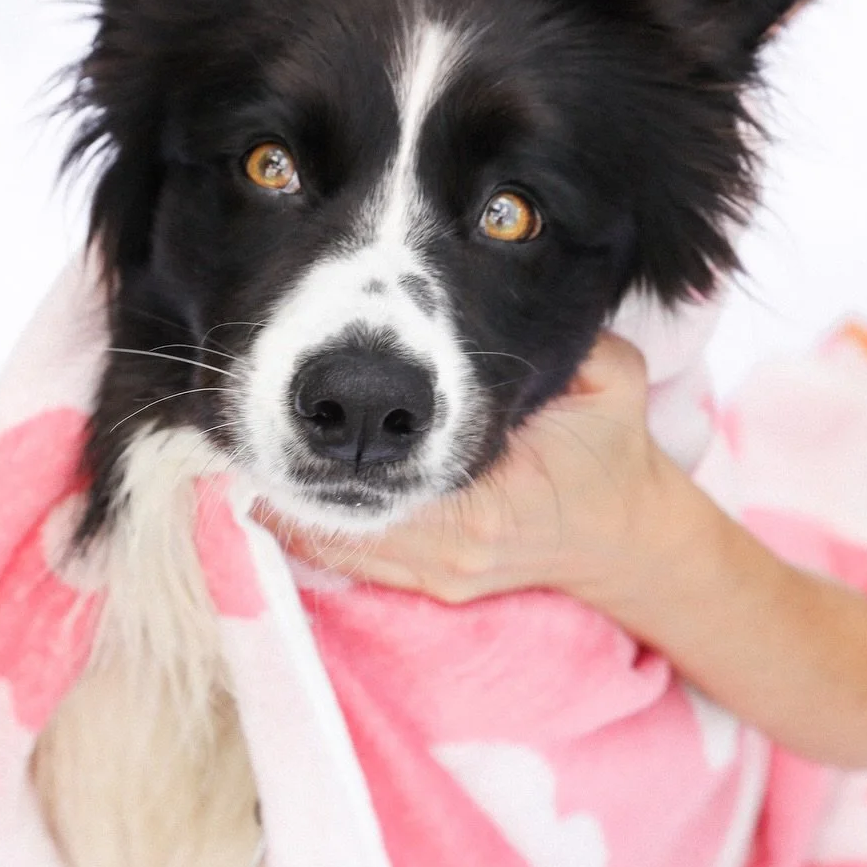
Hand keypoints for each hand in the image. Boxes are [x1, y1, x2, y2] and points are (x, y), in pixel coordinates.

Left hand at [260, 332, 677, 607]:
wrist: (629, 540)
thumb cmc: (615, 455)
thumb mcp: (610, 380)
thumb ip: (564, 338)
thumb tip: (518, 276)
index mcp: (486, 501)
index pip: (381, 475)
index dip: (321, 444)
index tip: (273, 403)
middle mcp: (451, 549)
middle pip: (344, 517)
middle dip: (291, 474)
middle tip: (236, 427)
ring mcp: (439, 577)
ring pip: (340, 548)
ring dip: (291, 509)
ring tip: (243, 461)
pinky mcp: (434, 589)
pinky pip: (357, 567)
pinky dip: (315, 535)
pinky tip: (276, 502)